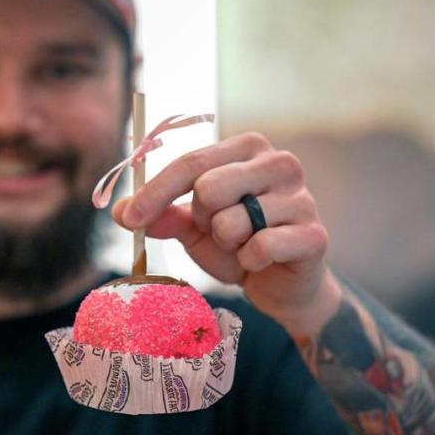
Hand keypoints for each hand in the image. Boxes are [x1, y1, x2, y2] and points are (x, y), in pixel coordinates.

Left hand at [112, 132, 339, 332]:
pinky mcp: (314, 234)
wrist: (280, 285)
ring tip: (244, 245)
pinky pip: (259, 247)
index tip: (128, 219)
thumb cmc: (236, 244)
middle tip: (219, 231)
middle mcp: (279, 162)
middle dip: (202, 220)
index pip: (190, 163)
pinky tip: (263, 260)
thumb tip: (119, 210)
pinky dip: (250, 261)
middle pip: (208, 188)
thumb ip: (161, 215)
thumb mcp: (192, 228)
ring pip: (232, 222)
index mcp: (246, 149)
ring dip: (227, 243)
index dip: (154, 193)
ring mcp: (302, 196)